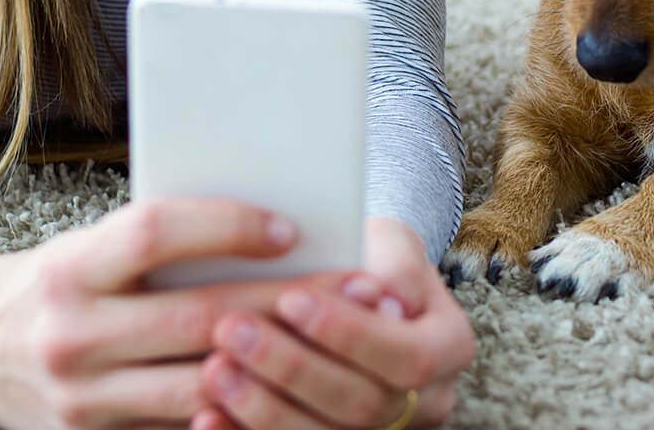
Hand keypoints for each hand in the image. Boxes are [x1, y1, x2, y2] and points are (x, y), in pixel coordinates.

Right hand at [0, 197, 318, 428]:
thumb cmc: (54, 284)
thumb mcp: (88, 248)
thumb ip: (157, 247)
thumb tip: (268, 232)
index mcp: (70, 268)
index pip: (156, 233)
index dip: (226, 227)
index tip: (290, 227)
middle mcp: (70, 336)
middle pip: (198, 317)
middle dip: (288, 303)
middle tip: (357, 288)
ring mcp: (82, 402)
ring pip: (204, 386)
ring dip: (282, 366)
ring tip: (342, 344)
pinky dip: (242, 414)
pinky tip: (293, 397)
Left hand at [197, 217, 474, 429]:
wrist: (356, 290)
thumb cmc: (368, 256)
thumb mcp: (389, 241)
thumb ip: (393, 262)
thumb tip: (381, 294)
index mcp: (448, 349)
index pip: (406, 355)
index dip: (348, 333)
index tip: (290, 299)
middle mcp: (426, 404)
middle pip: (363, 405)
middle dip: (293, 369)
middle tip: (232, 331)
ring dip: (263, 410)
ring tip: (212, 369)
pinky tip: (205, 418)